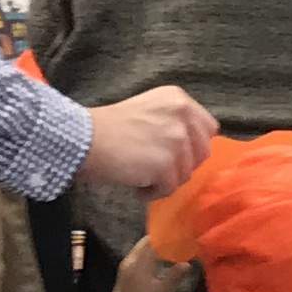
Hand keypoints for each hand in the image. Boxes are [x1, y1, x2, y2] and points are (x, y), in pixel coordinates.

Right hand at [82, 85, 216, 194]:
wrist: (83, 138)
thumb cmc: (109, 127)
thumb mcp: (150, 110)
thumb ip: (176, 122)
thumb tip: (196, 148)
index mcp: (179, 100)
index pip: (208, 129)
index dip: (193, 145)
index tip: (173, 152)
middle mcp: (183, 116)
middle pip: (201, 153)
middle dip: (181, 165)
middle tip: (156, 167)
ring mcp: (176, 140)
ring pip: (186, 174)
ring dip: (165, 180)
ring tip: (140, 174)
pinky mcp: (166, 164)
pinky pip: (169, 188)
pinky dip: (153, 192)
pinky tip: (137, 185)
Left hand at [99, 242, 194, 291]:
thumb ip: (175, 275)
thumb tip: (187, 263)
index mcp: (138, 263)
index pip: (152, 240)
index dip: (166, 235)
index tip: (181, 233)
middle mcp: (130, 261)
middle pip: (146, 243)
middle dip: (162, 241)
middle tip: (180, 240)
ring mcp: (126, 267)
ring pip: (143, 251)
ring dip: (157, 249)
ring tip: (175, 250)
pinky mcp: (126, 274)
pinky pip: (140, 258)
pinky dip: (152, 256)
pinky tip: (163, 263)